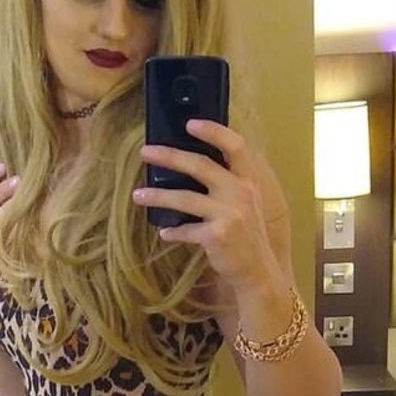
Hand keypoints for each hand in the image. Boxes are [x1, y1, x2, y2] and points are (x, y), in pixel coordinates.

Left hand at [133, 121, 281, 295]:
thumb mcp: (246, 204)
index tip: (190, 124)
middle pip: (200, 165)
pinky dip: (174, 231)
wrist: (257, 272)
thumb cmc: (246, 236)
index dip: (213, 131)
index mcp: (248, 181)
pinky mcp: (217, 236)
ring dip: (158, 196)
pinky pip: (186, 230)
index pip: (235, 146)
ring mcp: (230, 214)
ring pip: (185, 198)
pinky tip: (164, 233)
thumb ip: (229, 184)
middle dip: (170, 156)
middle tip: (145, 152)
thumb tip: (192, 167)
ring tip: (138, 195)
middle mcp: (241, 193)